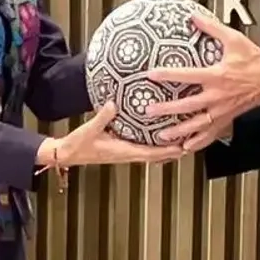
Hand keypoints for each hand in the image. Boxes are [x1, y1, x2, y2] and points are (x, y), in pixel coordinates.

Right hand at [49, 102, 183, 166]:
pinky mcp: (122, 150)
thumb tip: (114, 103)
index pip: (151, 153)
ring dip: (167, 150)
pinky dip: (155, 146)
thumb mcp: (90, 129)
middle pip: (157, 156)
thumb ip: (103, 117)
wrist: (67, 154)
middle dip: (174, 151)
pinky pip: (143, 149)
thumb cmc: (78, 144)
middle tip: (192, 142)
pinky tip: (160, 137)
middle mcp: (127, 154)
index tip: (183, 146)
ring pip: (152, 154)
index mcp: (123, 152)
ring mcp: (125, 153)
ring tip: (182, 140)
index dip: (167, 151)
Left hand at [145, 13, 259, 152]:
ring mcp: (221, 111)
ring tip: (162, 136)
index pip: (187, 76)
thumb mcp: (234, 40)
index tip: (151, 74)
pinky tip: (186, 147)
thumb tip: (194, 17)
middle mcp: (217, 96)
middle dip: (167, 109)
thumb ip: (212, 28)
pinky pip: (211, 134)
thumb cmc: (253, 61)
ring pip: (197, 125)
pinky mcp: (227, 119)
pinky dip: (198, 142)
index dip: (168, 75)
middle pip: (187, 105)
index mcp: (217, 76)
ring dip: (179, 131)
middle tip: (149, 111)